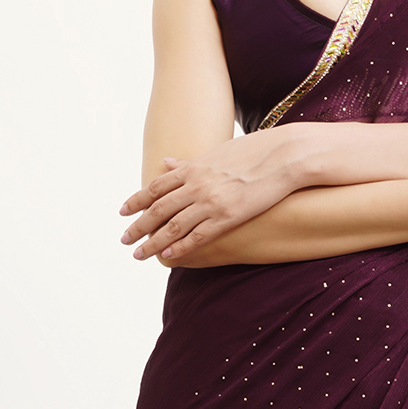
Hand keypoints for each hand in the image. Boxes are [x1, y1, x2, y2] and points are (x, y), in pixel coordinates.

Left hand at [119, 125, 312, 262]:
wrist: (284, 156)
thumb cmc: (255, 152)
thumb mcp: (217, 153)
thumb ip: (189, 162)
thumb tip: (166, 161)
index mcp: (194, 168)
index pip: (156, 187)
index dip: (137, 200)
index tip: (123, 211)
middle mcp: (196, 185)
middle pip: (158, 209)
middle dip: (138, 225)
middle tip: (124, 239)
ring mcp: (210, 201)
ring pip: (172, 226)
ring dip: (152, 242)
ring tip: (138, 254)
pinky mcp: (227, 216)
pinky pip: (197, 236)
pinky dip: (180, 247)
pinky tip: (168, 257)